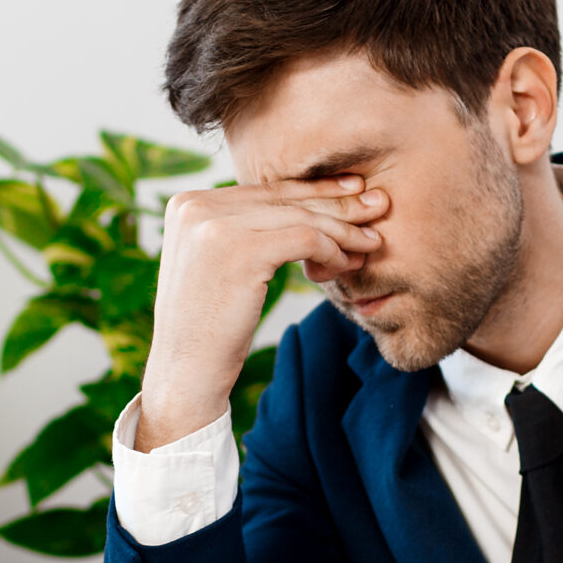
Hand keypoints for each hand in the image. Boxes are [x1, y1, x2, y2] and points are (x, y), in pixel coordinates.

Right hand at [137, 175, 386, 448]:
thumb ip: (241, 230)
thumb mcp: (216, 264)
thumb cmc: (208, 326)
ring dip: (343, 230)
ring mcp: (214, 226)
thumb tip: (298, 205)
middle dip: (335, 202)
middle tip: (377, 204)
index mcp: (187, 203)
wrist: (185, 372)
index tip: (350, 191)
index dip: (312, 190)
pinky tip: (347, 263)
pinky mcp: (240, 251)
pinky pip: (305, 239)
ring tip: (372, 242)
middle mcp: (196, 206)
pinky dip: (332, 249)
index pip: (264, 190)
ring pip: (300, 217)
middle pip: (283, 198)